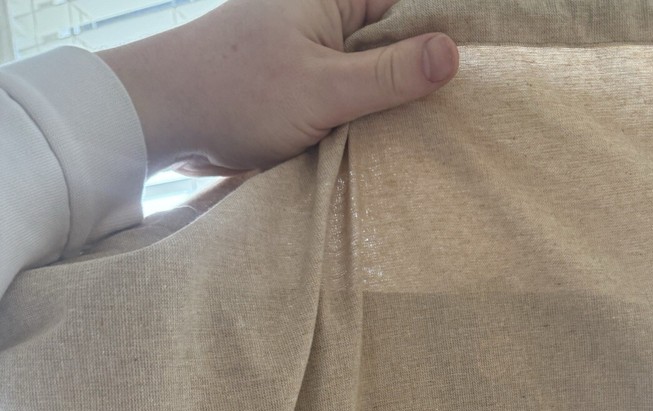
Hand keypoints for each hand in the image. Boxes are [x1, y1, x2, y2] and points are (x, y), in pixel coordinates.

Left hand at [98, 0, 458, 176]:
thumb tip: (453, 54)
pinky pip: (349, 101)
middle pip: (395, 40)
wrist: (165, 120)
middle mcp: (325, 17)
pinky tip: (388, 144)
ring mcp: (313, 55)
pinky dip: (365, 121)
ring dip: (392, 104)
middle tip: (462, 111)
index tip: (476, 69)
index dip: (443, 34)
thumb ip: (388, 74)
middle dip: (420, 73)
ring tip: (433, 131)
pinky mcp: (301, 90)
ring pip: (372, 76)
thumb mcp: (322, 87)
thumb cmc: (234, 94)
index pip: (408, 7)